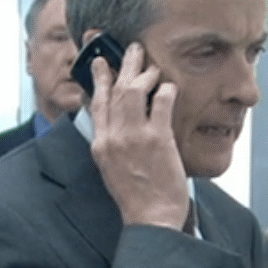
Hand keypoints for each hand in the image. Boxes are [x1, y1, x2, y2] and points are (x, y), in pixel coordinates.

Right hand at [88, 42, 186, 228]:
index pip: (97, 103)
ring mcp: (134, 137)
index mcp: (101, 145)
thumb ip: (114, 145)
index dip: (99, 78)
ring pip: (135, 90)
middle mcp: (113, 137)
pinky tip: (170, 87)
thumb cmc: (137, 199)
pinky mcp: (158, 139)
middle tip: (134, 49)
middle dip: (125, 64)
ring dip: (145, 73)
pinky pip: (160, 102)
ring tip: (153, 67)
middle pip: (116, 89)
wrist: (150, 219)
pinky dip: (166, 90)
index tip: (101, 62)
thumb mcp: (113, 170)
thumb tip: (119, 126)